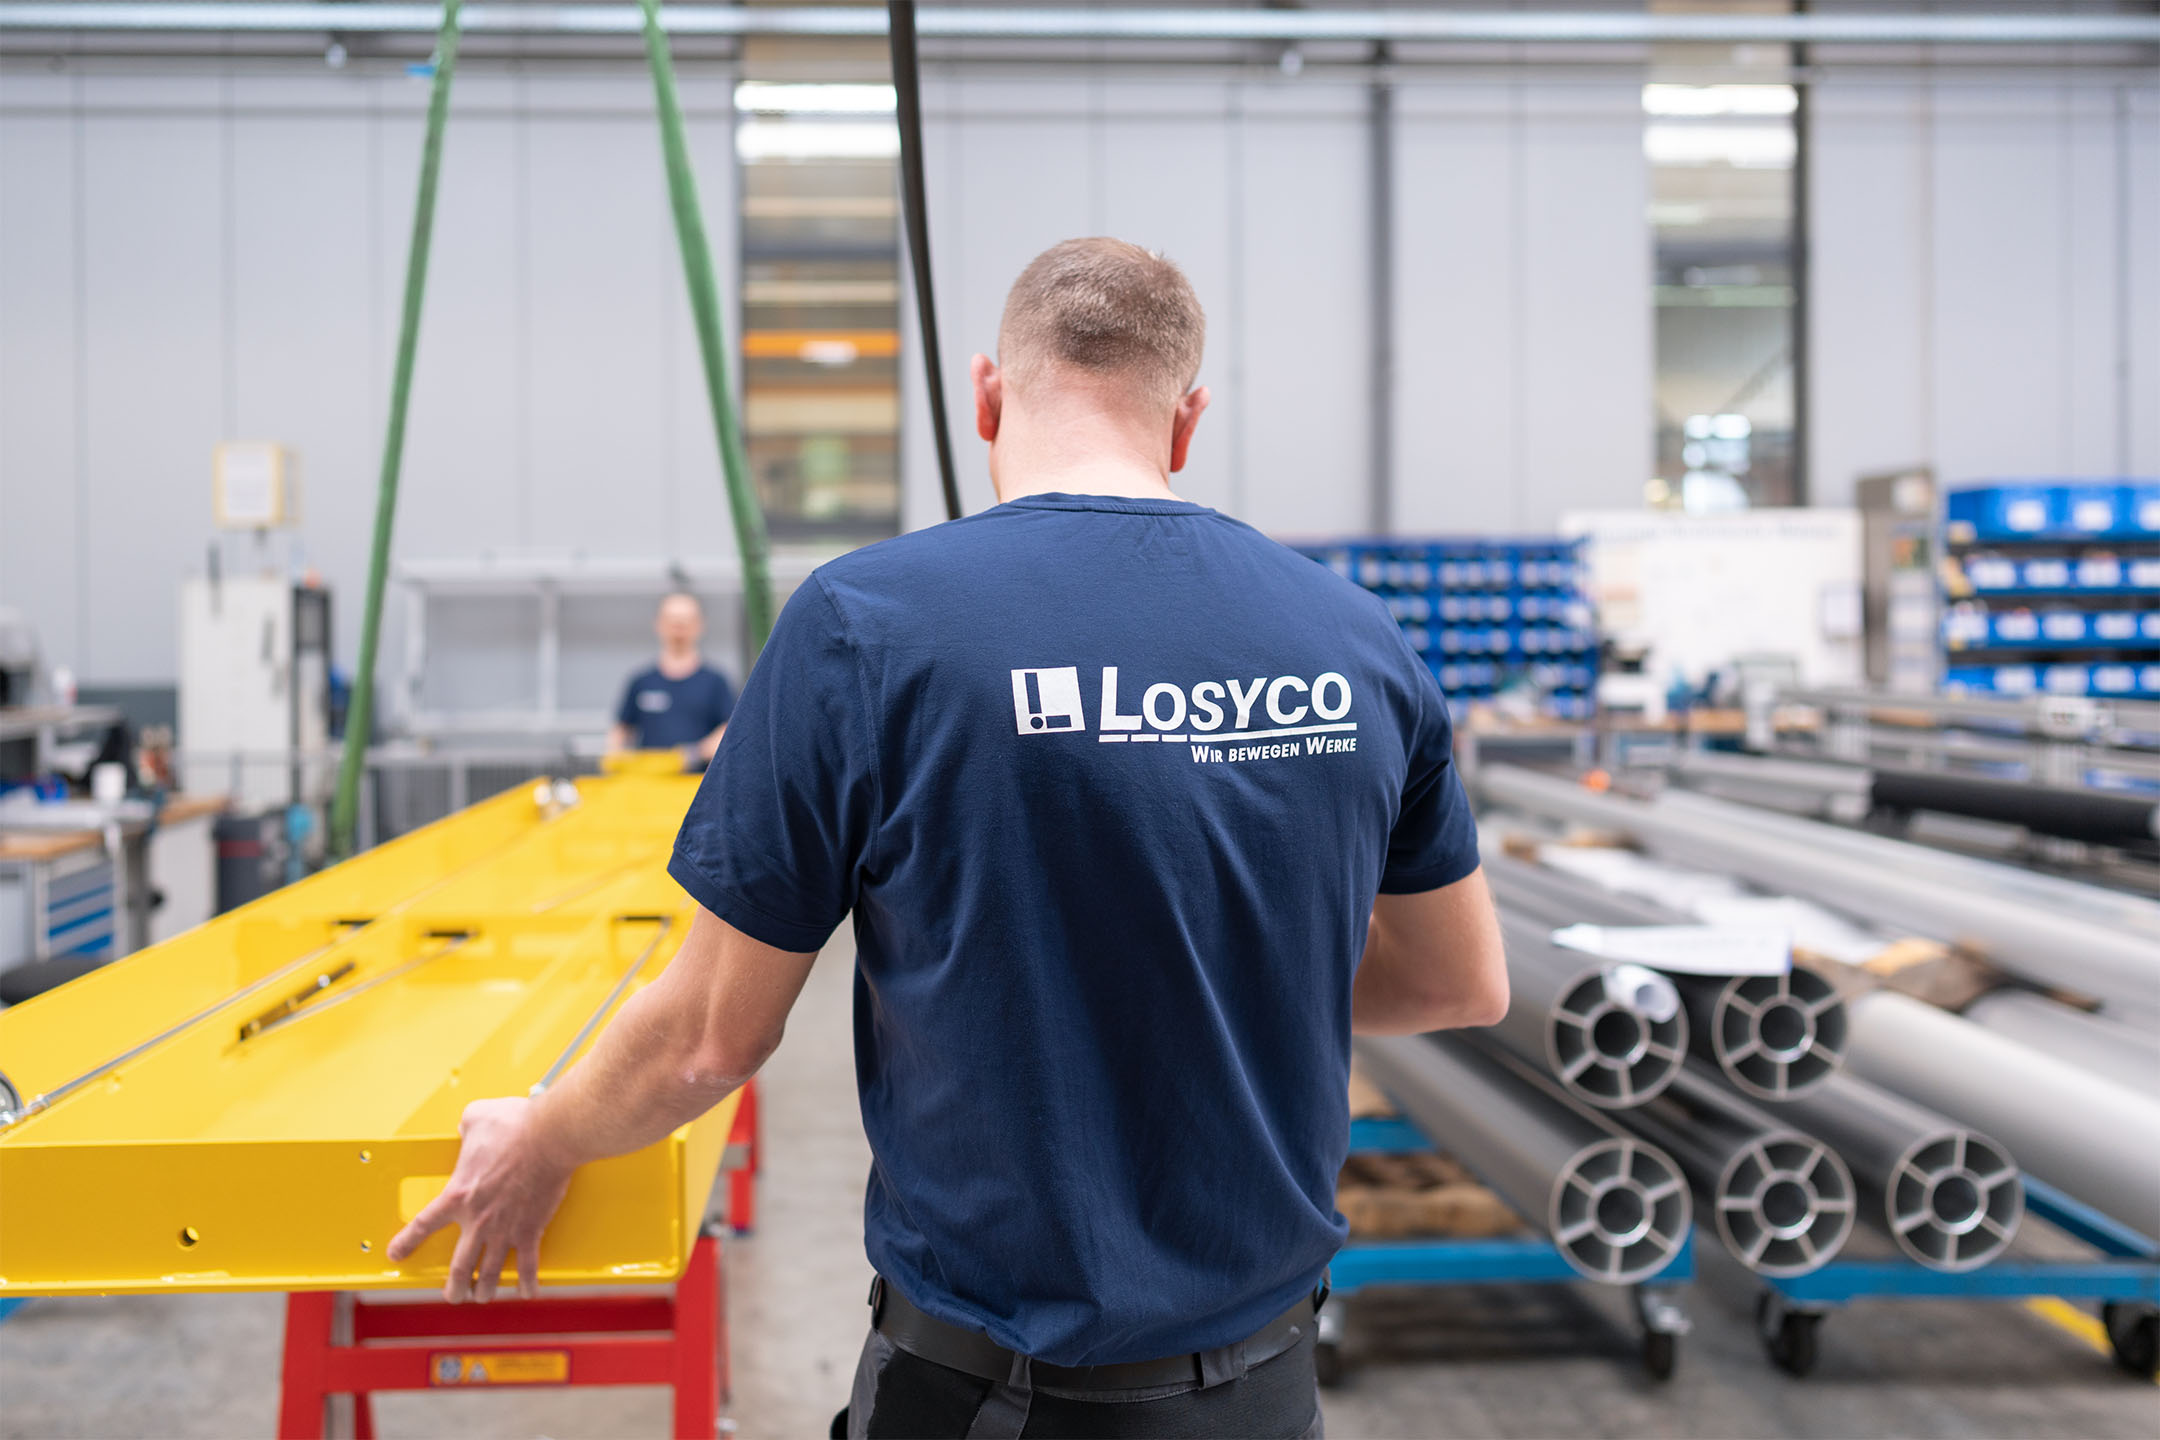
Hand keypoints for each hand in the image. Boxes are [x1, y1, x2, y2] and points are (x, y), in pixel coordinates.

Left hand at [387, 1096, 575, 1302]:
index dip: (406, 1243)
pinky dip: (527, 1281)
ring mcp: (506, 1227)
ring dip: (484, 1289)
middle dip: (454, 1286)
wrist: (549, 1136)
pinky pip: (528, 1264)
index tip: (397, 1254)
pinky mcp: (532, 1228)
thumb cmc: (515, 1125)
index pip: (423, 1225)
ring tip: (482, 1297)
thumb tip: (466, 1126)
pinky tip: (527, 1292)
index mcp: (459, 1194)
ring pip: (489, 1272)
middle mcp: (478, 1218)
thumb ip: (466, 1126)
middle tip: (452, 1294)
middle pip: (459, 1265)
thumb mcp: (478, 1117)